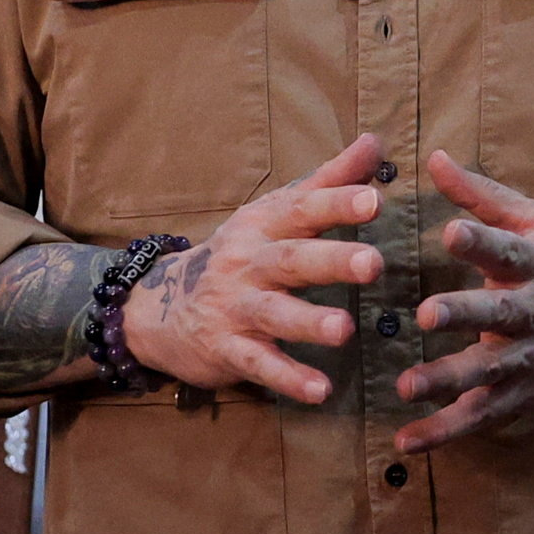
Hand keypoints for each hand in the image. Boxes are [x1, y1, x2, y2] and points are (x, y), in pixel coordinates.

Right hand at [116, 134, 391, 403]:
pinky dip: (289, 379)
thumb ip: (328, 181)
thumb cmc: (239, 253)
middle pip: (292, 260)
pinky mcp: (227, 349)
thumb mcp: (275, 212)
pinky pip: (260, 365)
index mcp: (265, 226)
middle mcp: (249, 263)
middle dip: (331, 261)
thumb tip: (375, 141)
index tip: (374, 200)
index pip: (303, 209)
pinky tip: (320, 392)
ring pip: (274, 314)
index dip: (337, 203)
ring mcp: (235, 308)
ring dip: (309, 322)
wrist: (158, 306)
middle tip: (373, 263)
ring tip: (345, 330)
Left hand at [392, 152, 533, 451]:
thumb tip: (433, 158)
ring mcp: (531, 359)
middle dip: (463, 313)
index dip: (482, 241)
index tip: (452, 231)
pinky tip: (407, 440)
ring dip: (447, 380)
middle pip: (498, 313)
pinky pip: (481, 416)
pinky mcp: (525, 396)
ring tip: (408, 386)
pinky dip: (444, 432)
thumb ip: (483, 196)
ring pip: (488, 372)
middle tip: (427, 313)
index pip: (509, 249)